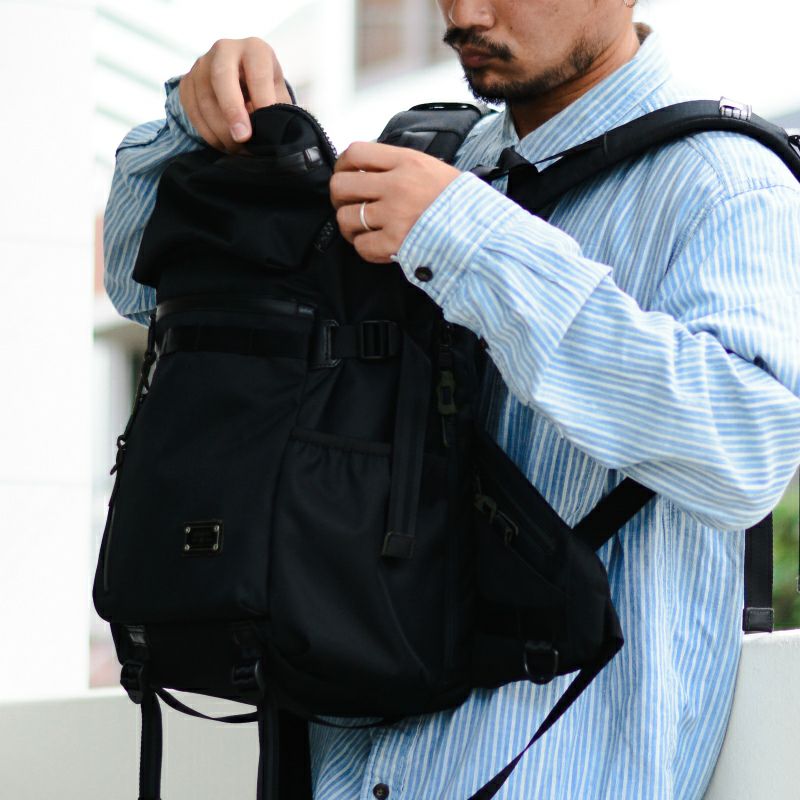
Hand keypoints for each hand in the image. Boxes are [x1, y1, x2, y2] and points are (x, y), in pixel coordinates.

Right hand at [179, 37, 292, 152]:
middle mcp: (225, 49)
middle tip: (243, 138)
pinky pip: (192, 110)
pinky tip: (223, 144)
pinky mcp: (187, 82)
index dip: (262, 99)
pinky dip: (207, 132)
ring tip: (238, 149)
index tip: (267, 124)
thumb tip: (272, 134)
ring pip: (204, 99)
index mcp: (254, 49)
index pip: (257, 71)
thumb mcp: (279, 97)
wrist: (243, 85)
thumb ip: (277, 111)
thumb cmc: (266, 92)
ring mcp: (202, 64)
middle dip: (232, 111)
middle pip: (221, 77)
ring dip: (220, 129)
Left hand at [331, 142, 461, 263]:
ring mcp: (394, 215)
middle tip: (350, 205)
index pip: (355, 153)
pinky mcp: (395, 243)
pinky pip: (362, 246)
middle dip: (340, 198)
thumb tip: (370, 171)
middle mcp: (396, 185)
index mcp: (406, 162)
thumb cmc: (461, 203)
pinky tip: (376, 246)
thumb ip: (401, 167)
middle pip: (341, 186)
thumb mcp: (433, 169)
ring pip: (347, 218)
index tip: (345, 175)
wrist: (483, 232)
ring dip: (350, 226)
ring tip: (362, 229)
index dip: (342, 166)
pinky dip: (364, 248)